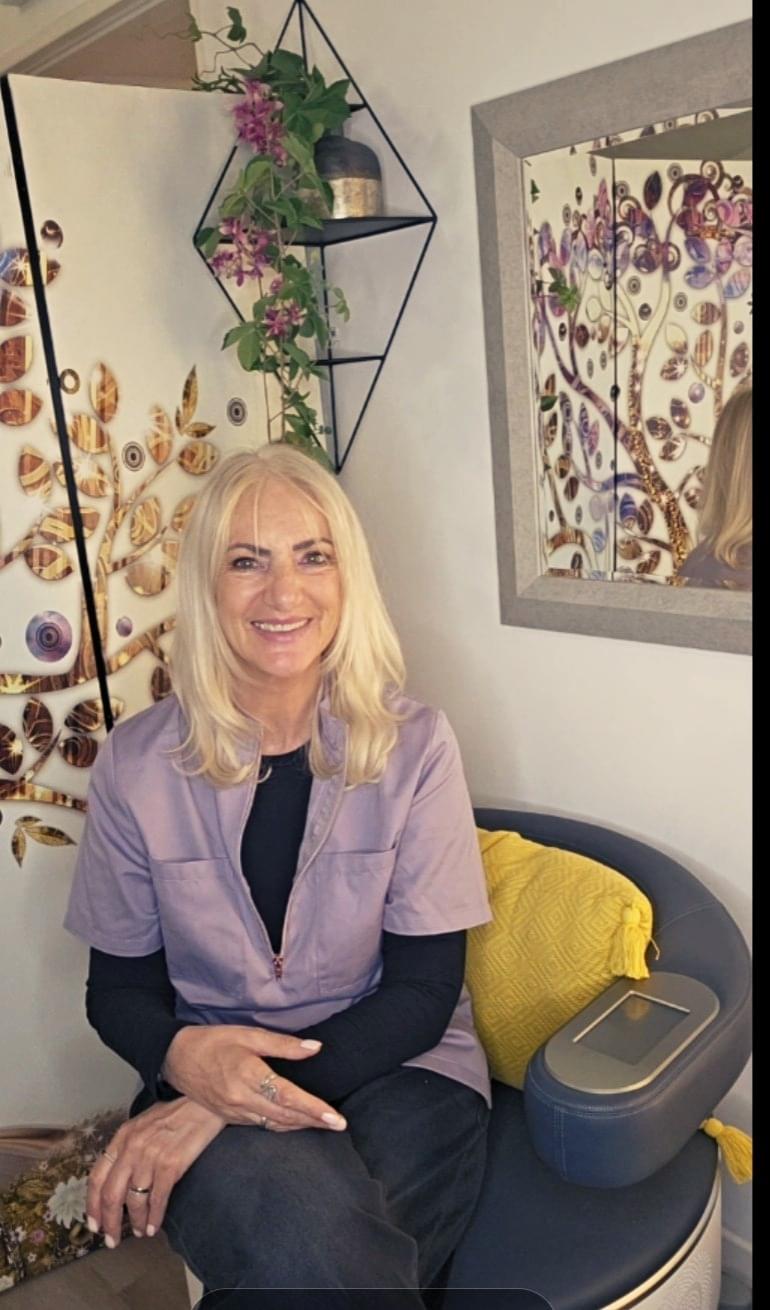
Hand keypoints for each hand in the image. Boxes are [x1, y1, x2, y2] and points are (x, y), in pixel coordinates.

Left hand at [86, 1098, 224, 1245]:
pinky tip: (154, 1227)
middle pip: (111, 1194)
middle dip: (109, 1222)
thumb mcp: (144, 1123)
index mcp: (122, 1136)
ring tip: (140, 1231)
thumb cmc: (177, 1113)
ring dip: (135, 1222)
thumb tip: (119, 1179)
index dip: (92, 1205)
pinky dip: (154, 1218)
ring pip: (134, 1201)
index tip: (94, 1224)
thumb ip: (129, 1147)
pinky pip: (157, 1199)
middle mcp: (132, 1147)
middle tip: (112, 1240)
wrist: (205, 1102)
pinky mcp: (171, 1165)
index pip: (97, 1177)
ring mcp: (151, 1156)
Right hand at [162, 1025, 346, 1131]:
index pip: (288, 1096)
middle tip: (340, 1125)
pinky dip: (282, 1126)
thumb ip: (283, 1044)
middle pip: (285, 1116)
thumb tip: (315, 1048)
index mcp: (248, 1075)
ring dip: (301, 1126)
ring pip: (275, 1124)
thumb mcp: (249, 1034)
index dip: (314, 1109)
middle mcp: (241, 1099)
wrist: (175, 1058)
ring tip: (324, 1125)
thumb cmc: (214, 1041)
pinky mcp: (229, 1118)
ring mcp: (234, 1112)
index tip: (336, 1119)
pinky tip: (295, 1123)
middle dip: (314, 1122)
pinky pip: (262, 1126)